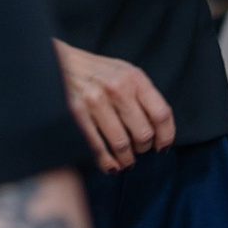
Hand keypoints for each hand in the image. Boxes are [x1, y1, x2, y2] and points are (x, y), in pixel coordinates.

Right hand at [56, 42, 175, 172]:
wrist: (61, 62)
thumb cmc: (97, 71)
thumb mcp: (124, 73)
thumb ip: (142, 95)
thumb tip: (159, 128)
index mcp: (134, 78)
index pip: (161, 114)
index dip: (166, 136)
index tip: (162, 146)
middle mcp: (117, 88)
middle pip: (143, 133)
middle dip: (144, 149)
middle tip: (139, 150)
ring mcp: (96, 101)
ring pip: (122, 145)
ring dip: (127, 159)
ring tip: (126, 161)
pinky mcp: (77, 114)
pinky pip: (98, 147)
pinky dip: (107, 162)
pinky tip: (111, 166)